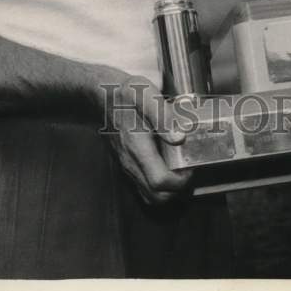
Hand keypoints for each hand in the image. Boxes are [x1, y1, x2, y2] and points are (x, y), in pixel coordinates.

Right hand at [103, 74, 192, 204]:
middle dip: (176, 189)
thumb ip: (163, 116)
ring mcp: (127, 166)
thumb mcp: (146, 95)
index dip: (180, 180)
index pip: (160, 182)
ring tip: (178, 170)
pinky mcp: (126, 164)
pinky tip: (165, 165)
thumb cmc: (125, 94)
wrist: (101, 96)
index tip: (189, 166)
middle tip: (186, 170)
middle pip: (156, 196)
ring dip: (167, 190)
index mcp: (137, 148)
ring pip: (148, 195)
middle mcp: (130, 162)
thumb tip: (179, 138)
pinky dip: (157, 184)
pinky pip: (142, 186)